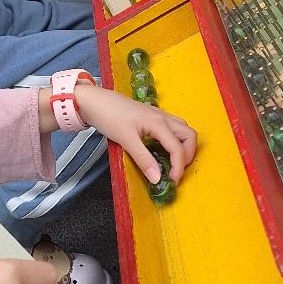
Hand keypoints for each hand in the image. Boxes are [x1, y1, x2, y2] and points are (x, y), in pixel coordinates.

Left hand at [75, 83, 196, 183]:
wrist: (93, 100)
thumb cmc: (108, 116)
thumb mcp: (125, 140)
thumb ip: (143, 159)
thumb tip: (157, 179)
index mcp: (158, 123)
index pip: (178, 149)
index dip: (179, 168)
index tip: (171, 182)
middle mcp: (162, 117)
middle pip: (189, 136)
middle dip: (188, 155)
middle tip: (175, 170)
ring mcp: (158, 115)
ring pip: (182, 130)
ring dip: (182, 146)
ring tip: (170, 162)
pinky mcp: (151, 115)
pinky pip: (172, 128)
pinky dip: (173, 140)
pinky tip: (161, 149)